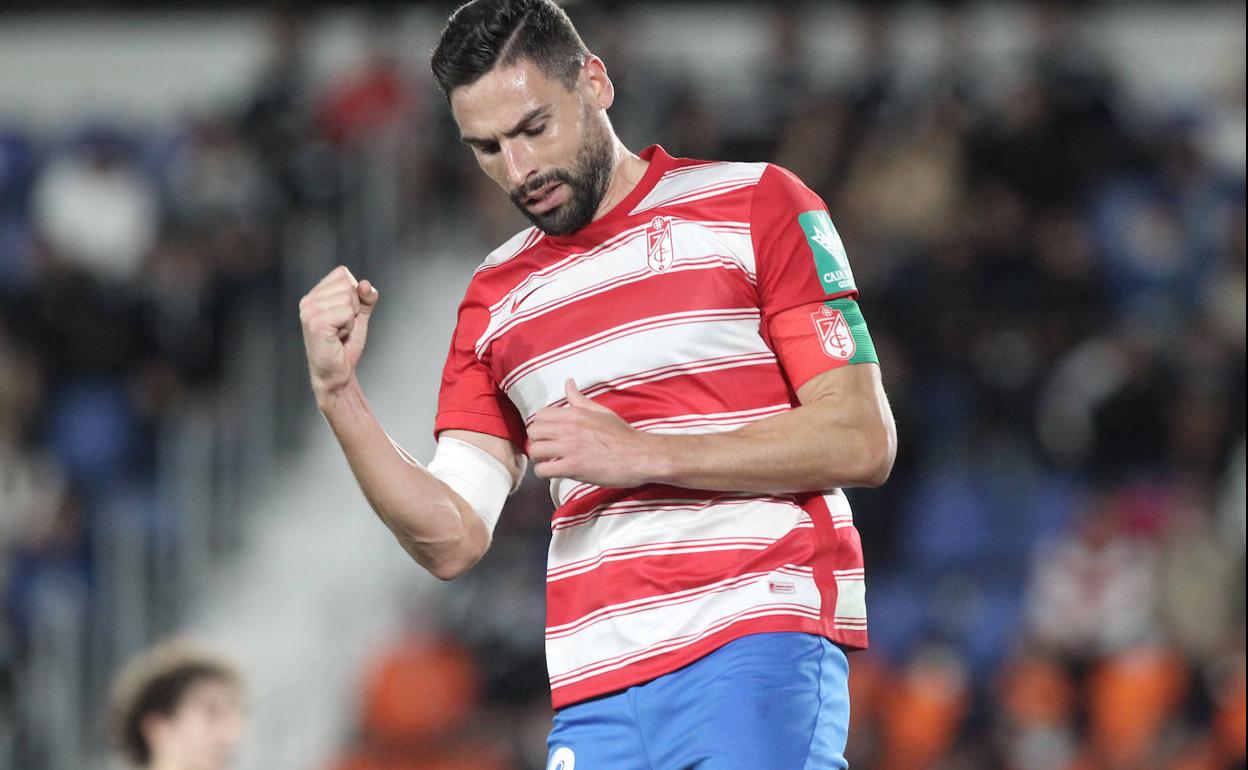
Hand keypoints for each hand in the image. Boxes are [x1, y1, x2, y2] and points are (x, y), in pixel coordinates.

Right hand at [299, 265, 378, 404]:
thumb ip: (365, 298)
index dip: (354, 294)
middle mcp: (308, 301)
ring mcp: (309, 311)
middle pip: (348, 284)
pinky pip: (347, 312)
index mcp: (314, 295)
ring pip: (349, 298)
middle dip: (354, 308)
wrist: (337, 375)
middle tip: (342, 328)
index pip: (343, 274)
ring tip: (339, 333)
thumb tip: (365, 284)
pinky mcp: (315, 323)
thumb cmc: (344, 346)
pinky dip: (349, 326)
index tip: (345, 316)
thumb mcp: (359, 317)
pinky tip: (338, 337)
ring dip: (352, 319)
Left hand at [528, 380, 664, 486]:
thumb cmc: (623, 436)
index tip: (549, 435)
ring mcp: (570, 447)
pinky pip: (543, 470)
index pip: (540, 416)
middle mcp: (570, 428)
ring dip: (540, 458)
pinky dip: (545, 472)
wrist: (641, 456)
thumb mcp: (601, 411)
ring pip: (535, 451)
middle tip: (548, 449)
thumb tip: (569, 383)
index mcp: (575, 413)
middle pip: (533, 432)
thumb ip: (579, 399)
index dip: (541, 426)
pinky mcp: (573, 467)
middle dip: (538, 441)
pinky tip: (556, 471)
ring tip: (550, 461)